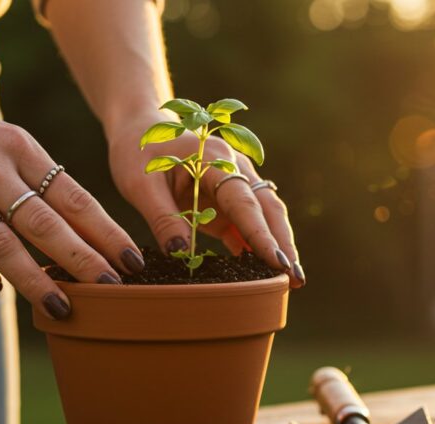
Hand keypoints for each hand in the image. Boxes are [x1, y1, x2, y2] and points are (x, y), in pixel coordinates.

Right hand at [0, 86, 144, 318]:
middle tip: (114, 289)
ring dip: (36, 280)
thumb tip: (74, 229)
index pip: (72, 196)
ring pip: (4, 243)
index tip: (132, 259)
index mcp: (17, 145)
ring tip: (63, 306)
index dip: (105, 231)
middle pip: (46, 222)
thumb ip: (31, 176)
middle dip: (84, 259)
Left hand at [107, 112, 304, 287]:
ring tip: (290, 281)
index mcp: (214, 160)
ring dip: (276, 246)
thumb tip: (182, 255)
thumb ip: (163, 219)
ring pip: (264, 217)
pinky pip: (246, 226)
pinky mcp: (224, 202)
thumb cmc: (138, 152)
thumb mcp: (141, 185)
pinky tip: (262, 273)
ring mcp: (233, 185)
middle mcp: (233, 169)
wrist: (140, 130)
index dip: (261, 234)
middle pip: (267, 208)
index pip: (244, 201)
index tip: (278, 262)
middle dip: (283, 243)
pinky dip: (255, 247)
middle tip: (296, 279)